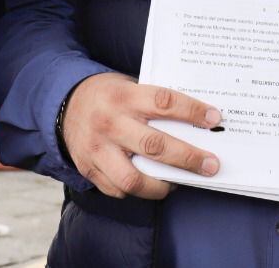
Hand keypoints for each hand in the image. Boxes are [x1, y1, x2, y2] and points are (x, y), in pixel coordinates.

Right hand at [61, 73, 222, 199]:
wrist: (63, 104)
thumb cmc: (108, 95)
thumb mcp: (128, 86)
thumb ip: (153, 102)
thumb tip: (195, 122)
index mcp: (124, 96)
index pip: (163, 102)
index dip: (192, 111)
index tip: (214, 118)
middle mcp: (110, 123)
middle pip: (154, 145)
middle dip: (188, 158)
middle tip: (211, 165)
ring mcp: (97, 149)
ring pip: (133, 178)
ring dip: (162, 185)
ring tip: (179, 183)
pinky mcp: (89, 169)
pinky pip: (118, 189)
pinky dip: (138, 191)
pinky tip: (151, 184)